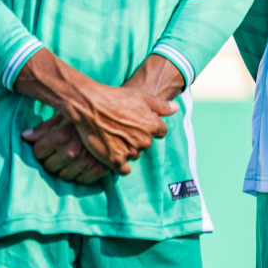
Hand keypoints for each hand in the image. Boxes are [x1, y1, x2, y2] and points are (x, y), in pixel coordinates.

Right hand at [13, 50, 176, 173]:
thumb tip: (176, 108)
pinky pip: (123, 170)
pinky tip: (113, 155)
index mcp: (153, 126)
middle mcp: (144, 140)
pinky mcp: (114, 160)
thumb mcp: (142, 96)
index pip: (160, 132)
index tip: (139, 124)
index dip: (150, 127)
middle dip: (138, 138)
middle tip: (124, 130)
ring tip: (115, 139)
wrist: (91, 106)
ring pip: (135, 155)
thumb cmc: (116, 98)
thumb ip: (161, 105)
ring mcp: (130, 151)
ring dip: (128, 150)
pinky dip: (120, 165)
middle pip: (146, 144)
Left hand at [23, 115, 109, 183]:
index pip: (38, 152)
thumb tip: (25, 137)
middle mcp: (72, 152)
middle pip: (49, 166)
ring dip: (65, 168)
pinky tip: (84, 164)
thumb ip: (44, 128)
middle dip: (52, 160)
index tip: (49, 144)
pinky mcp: (99, 170)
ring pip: (64, 176)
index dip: (42, 148)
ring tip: (73, 157)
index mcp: (61, 136)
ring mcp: (85, 163)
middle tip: (60, 151)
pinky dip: (80, 174)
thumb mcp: (66, 116)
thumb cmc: (89, 115)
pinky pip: (81, 180)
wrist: (121, 117)